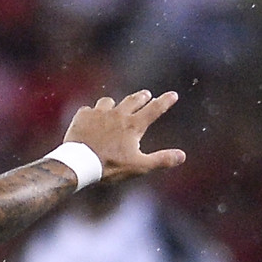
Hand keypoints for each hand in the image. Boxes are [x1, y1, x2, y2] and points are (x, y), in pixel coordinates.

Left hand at [64, 91, 186, 182]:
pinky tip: (91, 118)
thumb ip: (161, 160)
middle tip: (146, 94)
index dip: (165, 101)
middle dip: (142, 97)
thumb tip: (182, 156)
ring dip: (115, 104)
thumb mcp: (139, 166)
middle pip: (133, 100)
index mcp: (133, 125)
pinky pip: (89, 109)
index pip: (154, 109)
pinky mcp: (83, 115)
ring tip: (115, 107)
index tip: (173, 94)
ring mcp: (99, 113)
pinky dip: (92, 113)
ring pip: (109, 102)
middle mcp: (118, 114)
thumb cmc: (111, 166)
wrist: (80, 163)